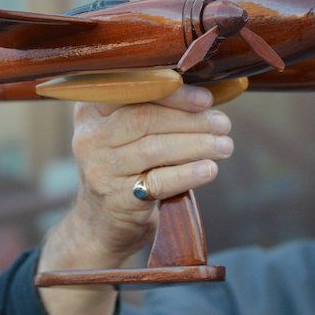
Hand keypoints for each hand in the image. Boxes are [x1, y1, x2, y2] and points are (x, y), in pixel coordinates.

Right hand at [36, 85, 232, 314]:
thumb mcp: (128, 134)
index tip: (206, 99)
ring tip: (224, 146)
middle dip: (190, 120)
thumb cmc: (127, 167)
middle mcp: (89, 137)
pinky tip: (209, 169)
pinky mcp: (116, 201)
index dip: (172, 93)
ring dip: (196, 145)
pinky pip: (158, 182)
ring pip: (154, 149)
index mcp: (92, 110)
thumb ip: (157, 111)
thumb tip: (208, 97)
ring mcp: (100, 170)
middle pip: (144, 118)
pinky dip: (188, 174)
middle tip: (223, 125)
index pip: (132, 91)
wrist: (102, 222)